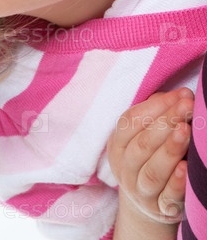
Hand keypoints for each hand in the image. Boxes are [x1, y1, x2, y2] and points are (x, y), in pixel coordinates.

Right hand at [107, 87, 192, 224]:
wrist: (146, 204)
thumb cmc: (148, 158)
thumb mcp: (143, 134)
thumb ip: (156, 113)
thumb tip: (179, 95)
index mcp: (116, 144)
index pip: (130, 122)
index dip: (154, 107)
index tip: (179, 95)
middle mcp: (124, 167)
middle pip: (142, 144)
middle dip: (166, 122)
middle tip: (188, 106)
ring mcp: (139, 190)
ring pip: (152, 170)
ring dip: (169, 149)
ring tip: (186, 130)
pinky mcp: (158, 209)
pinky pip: (166, 197)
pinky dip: (175, 183)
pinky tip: (185, 167)